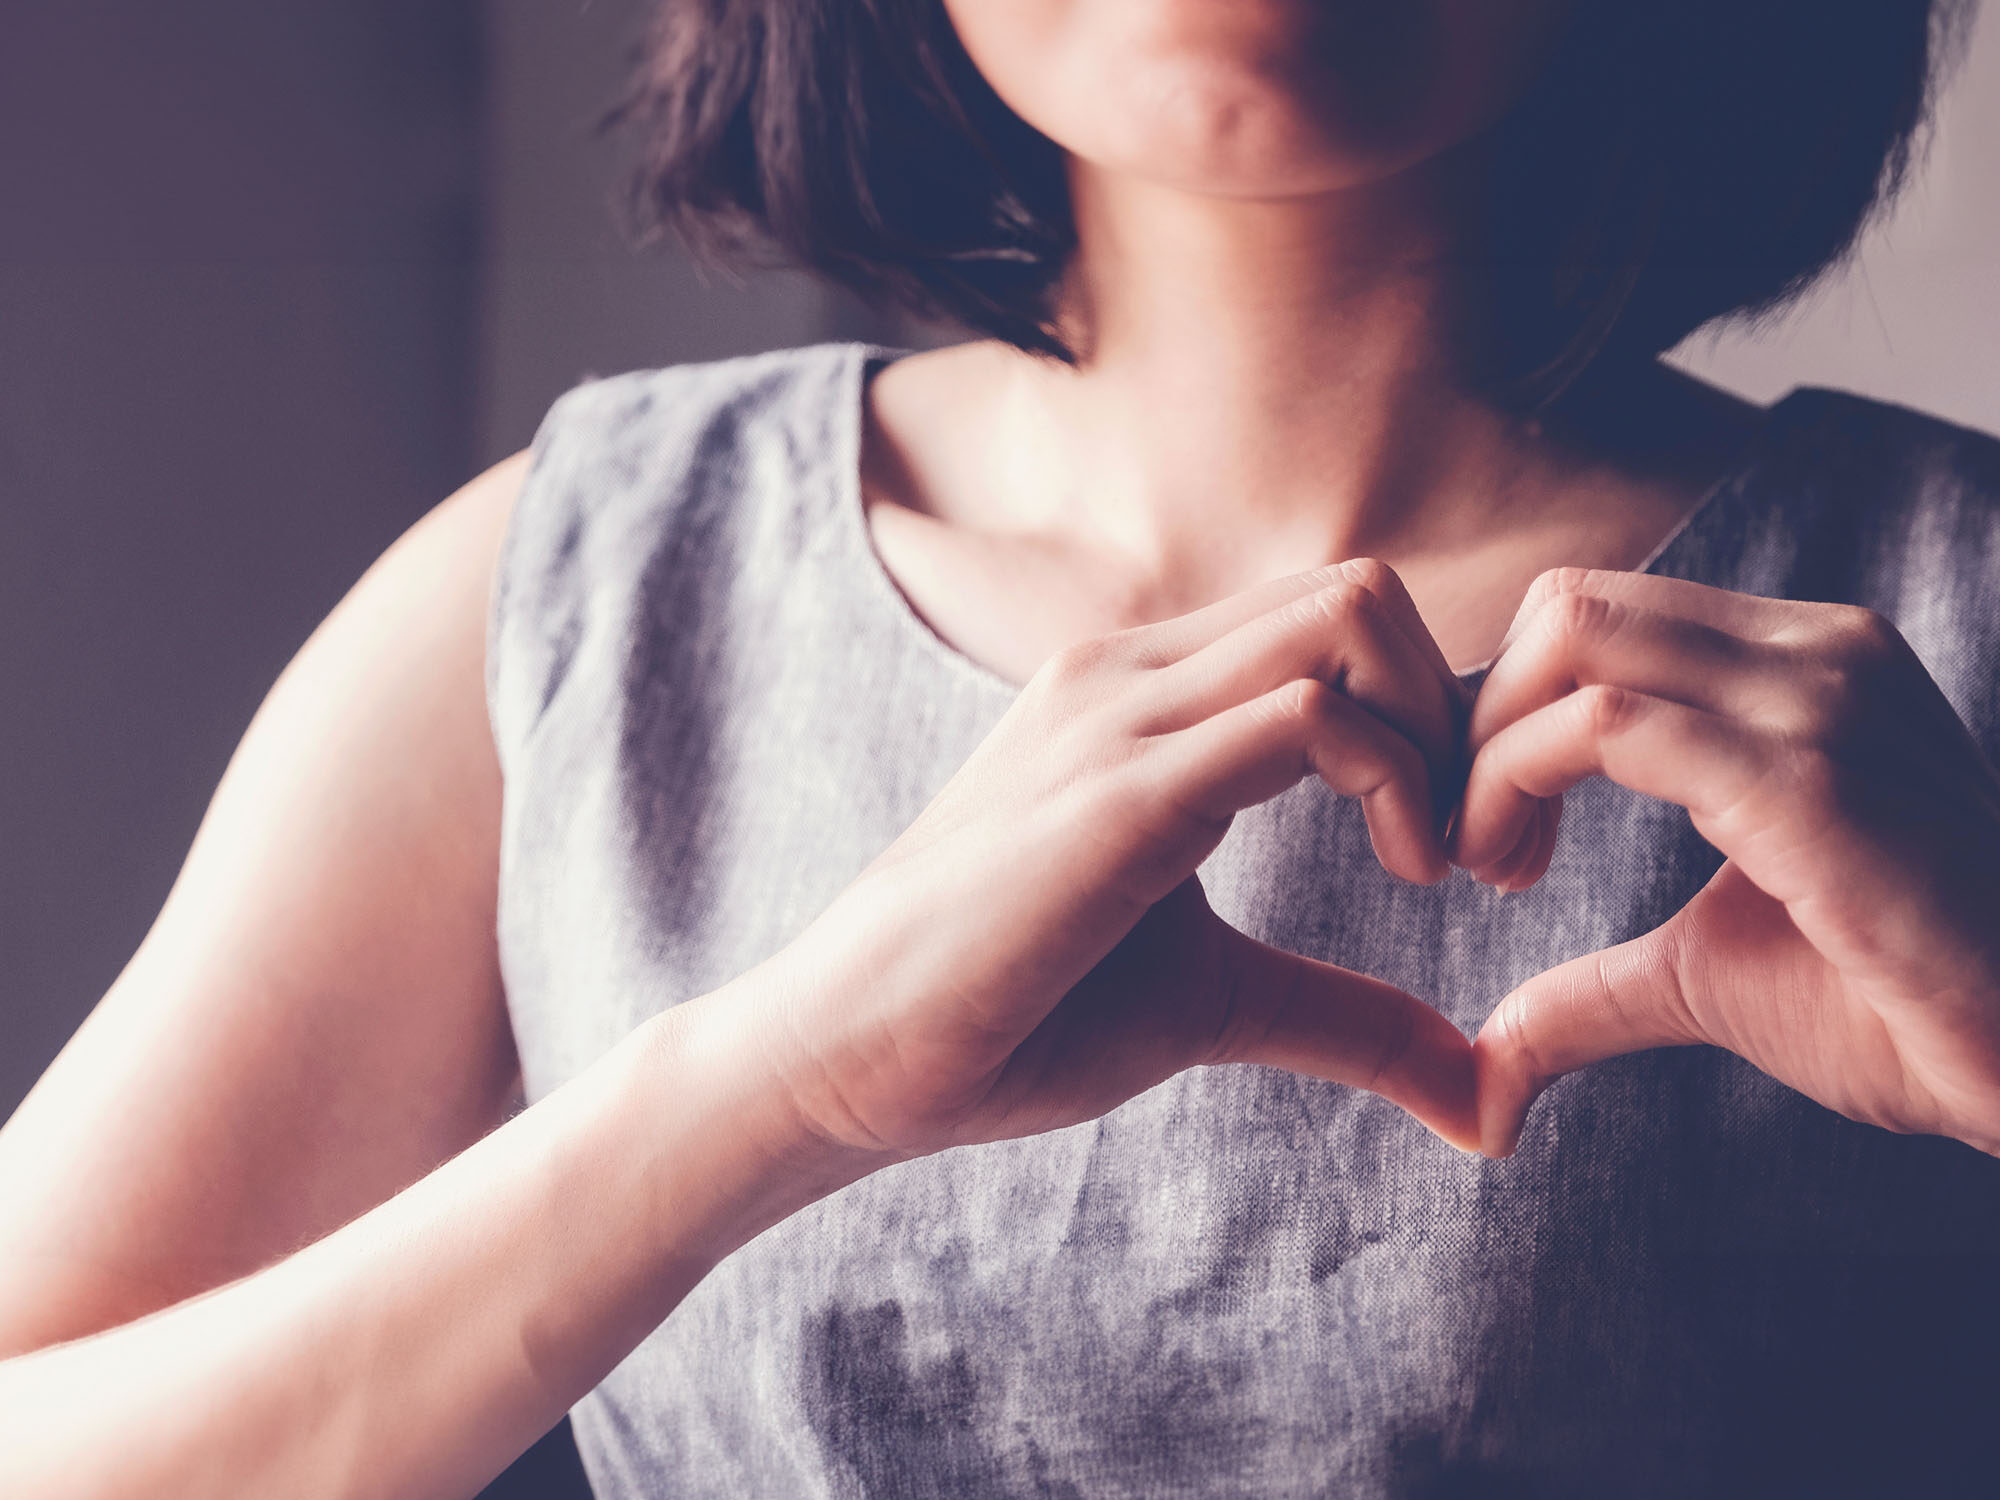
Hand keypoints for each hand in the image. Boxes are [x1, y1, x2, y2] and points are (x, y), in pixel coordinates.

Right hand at [755, 561, 1480, 1159]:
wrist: (850, 1053)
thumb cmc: (1014, 1013)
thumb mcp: (1217, 1000)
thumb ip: (1347, 1014)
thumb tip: (1485, 1094)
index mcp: (1144, 697)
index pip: (1334, 622)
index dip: (1436, 720)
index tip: (1465, 851)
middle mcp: (1131, 672)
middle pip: (1362, 590)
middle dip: (1462, 713)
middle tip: (1479, 854)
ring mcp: (1119, 714)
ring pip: (1348, 617)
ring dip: (1443, 738)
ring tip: (1443, 867)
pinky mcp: (1118, 789)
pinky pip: (1307, 715)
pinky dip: (1397, 779)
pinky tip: (1406, 875)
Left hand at [1453, 567, 1999, 1156]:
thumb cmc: (1896, 1011)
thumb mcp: (1707, 975)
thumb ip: (1592, 990)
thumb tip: (1488, 1064)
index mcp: (1800, 669)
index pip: (1598, 617)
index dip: (1506, 710)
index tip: (1493, 827)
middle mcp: (1814, 653)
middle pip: (1569, 607)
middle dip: (1480, 717)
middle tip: (1478, 845)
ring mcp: (1820, 699)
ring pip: (1575, 640)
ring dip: (1488, 751)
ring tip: (1495, 863)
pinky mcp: (1809, 777)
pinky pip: (1607, 724)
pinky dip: (1515, 779)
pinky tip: (1514, 868)